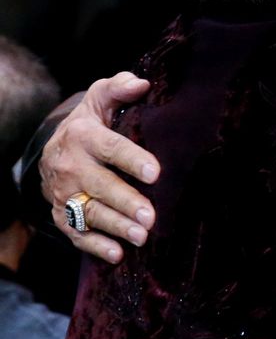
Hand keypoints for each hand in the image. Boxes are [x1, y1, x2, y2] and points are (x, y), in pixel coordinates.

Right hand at [41, 72, 158, 262]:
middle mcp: (70, 166)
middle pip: (99, 186)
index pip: (110, 148)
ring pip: (88, 212)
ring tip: (142, 236)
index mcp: (83, 135)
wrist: (56, 145)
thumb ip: (120, 87)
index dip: (132, 160)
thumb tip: (142, 84)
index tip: (155, 172)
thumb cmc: (92, 120)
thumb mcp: (101, 98)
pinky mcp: (60, 213)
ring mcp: (63, 193)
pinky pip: (75, 233)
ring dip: (115, 227)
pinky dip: (95, 245)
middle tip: (151, 216)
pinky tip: (117, 254)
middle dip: (125, 201)